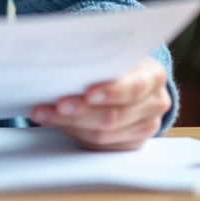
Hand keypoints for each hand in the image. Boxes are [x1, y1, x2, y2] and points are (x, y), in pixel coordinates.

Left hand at [30, 57, 171, 149]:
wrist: (134, 79)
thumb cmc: (121, 63)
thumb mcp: (117, 54)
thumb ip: (99, 59)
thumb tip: (64, 62)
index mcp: (154, 76)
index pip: (134, 87)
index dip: (111, 92)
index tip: (88, 94)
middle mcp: (154, 103)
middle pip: (115, 116)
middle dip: (81, 112)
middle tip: (57, 106)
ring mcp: (145, 126)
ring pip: (104, 135)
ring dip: (70, 124)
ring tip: (44, 114)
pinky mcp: (131, 143)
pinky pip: (100, 146)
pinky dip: (75, 134)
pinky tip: (57, 123)